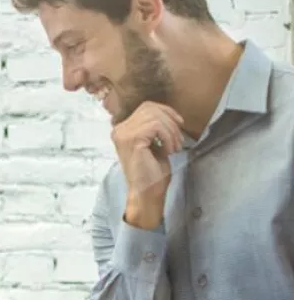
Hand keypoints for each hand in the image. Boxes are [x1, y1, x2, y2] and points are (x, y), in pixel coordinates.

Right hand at [111, 102, 183, 228]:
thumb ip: (154, 126)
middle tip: (178, 141)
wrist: (147, 192)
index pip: (146, 107)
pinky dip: (168, 137)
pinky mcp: (132, 140)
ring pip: (155, 117)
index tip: (179, 123)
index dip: (166, 111)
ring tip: (174, 148)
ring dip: (171, 132)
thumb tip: (169, 113)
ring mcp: (123, 134)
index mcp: (122, 130)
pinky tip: (169, 151)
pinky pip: (156, 126)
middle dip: (171, 122)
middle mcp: (119, 130)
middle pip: (151, 109)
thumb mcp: (154, 143)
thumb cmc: (151, 172)